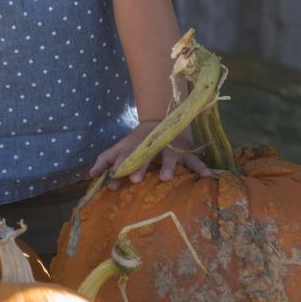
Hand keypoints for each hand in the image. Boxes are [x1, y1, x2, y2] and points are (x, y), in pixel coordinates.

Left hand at [89, 120, 212, 190]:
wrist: (162, 120)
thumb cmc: (138, 141)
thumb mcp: (120, 147)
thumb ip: (106, 159)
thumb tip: (92, 174)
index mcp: (135, 145)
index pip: (125, 156)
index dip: (118, 168)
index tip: (113, 182)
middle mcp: (152, 146)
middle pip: (145, 155)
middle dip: (139, 166)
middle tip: (135, 180)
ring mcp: (170, 148)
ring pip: (170, 156)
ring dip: (168, 166)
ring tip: (166, 178)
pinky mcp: (185, 151)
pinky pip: (195, 160)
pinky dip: (202, 167)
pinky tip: (208, 176)